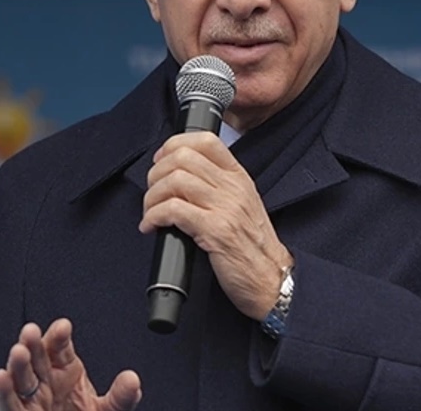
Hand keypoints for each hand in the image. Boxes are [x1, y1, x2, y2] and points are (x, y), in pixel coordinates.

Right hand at [0, 319, 141, 410]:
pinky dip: (4, 391)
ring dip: (18, 364)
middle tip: (32, 331)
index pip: (61, 348)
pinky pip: (10, 404)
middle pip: (37, 358)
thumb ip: (121, 397)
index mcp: (66, 370)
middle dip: (34, 343)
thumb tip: (132, 380)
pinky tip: (2, 376)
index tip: (64, 327)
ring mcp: (32, 399)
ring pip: (21, 378)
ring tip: (19, 350)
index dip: (60, 336)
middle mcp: (46, 381)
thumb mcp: (108, 410)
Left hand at [140, 132, 292, 319]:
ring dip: (151, 197)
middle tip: (151, 192)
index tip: (160, 162)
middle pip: (183, 158)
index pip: (206, 140)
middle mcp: (232, 188)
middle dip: (155, 173)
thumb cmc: (253, 247)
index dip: (174, 145)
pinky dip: (153, 217)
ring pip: (174, 181)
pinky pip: (173, 210)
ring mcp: (225, 208)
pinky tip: (152, 227)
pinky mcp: (215, 231)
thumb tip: (180, 177)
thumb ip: (218, 186)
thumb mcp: (243, 205)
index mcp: (238, 178)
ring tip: (150, 212)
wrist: (271, 279)